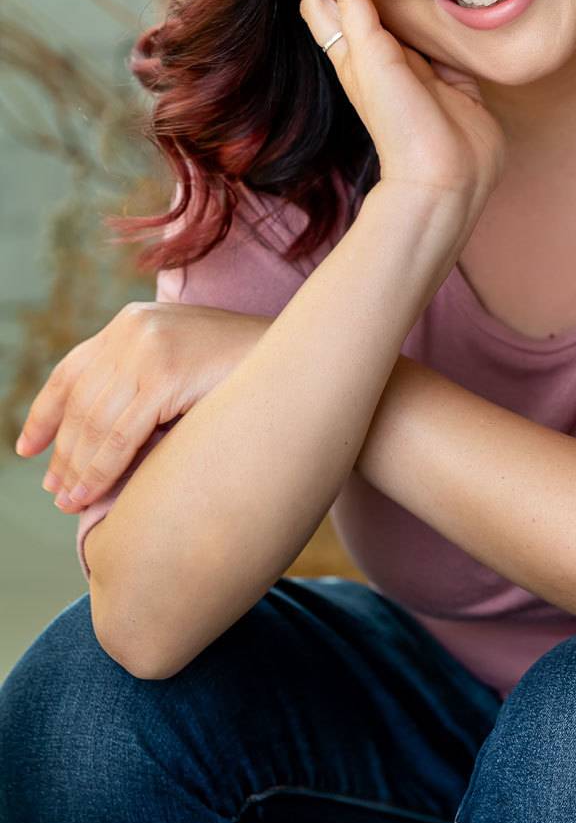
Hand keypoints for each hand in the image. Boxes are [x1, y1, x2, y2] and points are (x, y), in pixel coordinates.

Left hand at [15, 302, 268, 509]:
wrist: (299, 360)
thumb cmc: (245, 374)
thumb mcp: (180, 367)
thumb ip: (141, 383)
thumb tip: (96, 433)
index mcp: (133, 321)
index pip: (73, 369)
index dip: (46, 412)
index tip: (28, 448)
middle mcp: (133, 328)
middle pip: (80, 401)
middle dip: (63, 452)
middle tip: (56, 490)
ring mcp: (149, 348)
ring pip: (94, 422)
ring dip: (77, 468)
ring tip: (70, 501)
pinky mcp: (164, 374)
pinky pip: (118, 435)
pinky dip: (98, 470)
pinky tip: (88, 495)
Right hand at [298, 0, 506, 220]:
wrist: (449, 184)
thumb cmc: (459, 152)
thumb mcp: (457, 93)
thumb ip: (447, 67)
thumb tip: (456, 53)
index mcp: (380, 70)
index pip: (352, 14)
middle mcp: (360, 64)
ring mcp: (360, 61)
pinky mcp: (369, 57)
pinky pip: (348, 1)